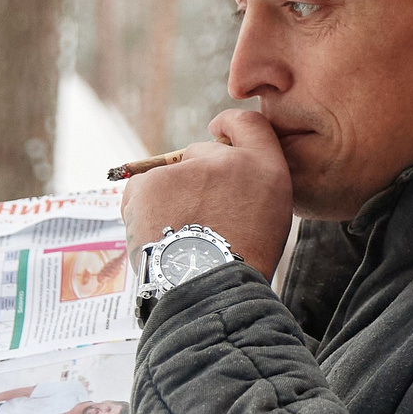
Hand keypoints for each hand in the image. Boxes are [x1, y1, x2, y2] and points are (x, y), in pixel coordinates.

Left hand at [118, 108, 294, 279]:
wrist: (211, 290)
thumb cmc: (242, 262)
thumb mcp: (271, 219)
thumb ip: (252, 185)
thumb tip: (220, 169)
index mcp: (265, 167)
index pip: (249, 124)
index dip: (229, 126)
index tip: (218, 131)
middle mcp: (228, 158)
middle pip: (202, 152)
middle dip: (197, 178)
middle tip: (201, 220)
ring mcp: (188, 168)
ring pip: (168, 174)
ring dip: (169, 198)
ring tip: (180, 237)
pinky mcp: (153, 182)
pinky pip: (141, 189)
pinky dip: (144, 210)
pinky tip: (160, 235)